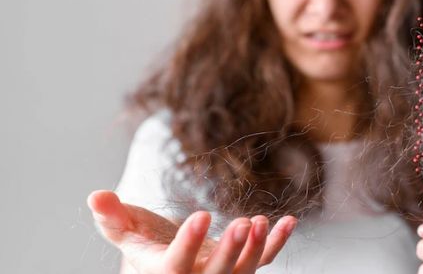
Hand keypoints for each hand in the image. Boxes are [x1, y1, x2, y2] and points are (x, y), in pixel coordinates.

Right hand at [87, 190, 296, 272]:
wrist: (168, 261)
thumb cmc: (144, 243)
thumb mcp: (125, 230)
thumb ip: (112, 216)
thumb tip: (95, 196)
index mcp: (163, 273)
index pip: (175, 267)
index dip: (189, 244)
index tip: (201, 214)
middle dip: (231, 251)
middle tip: (244, 224)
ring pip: (242, 272)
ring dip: (257, 249)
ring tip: (262, 222)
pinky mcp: (240, 267)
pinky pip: (263, 260)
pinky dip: (277, 243)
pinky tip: (289, 221)